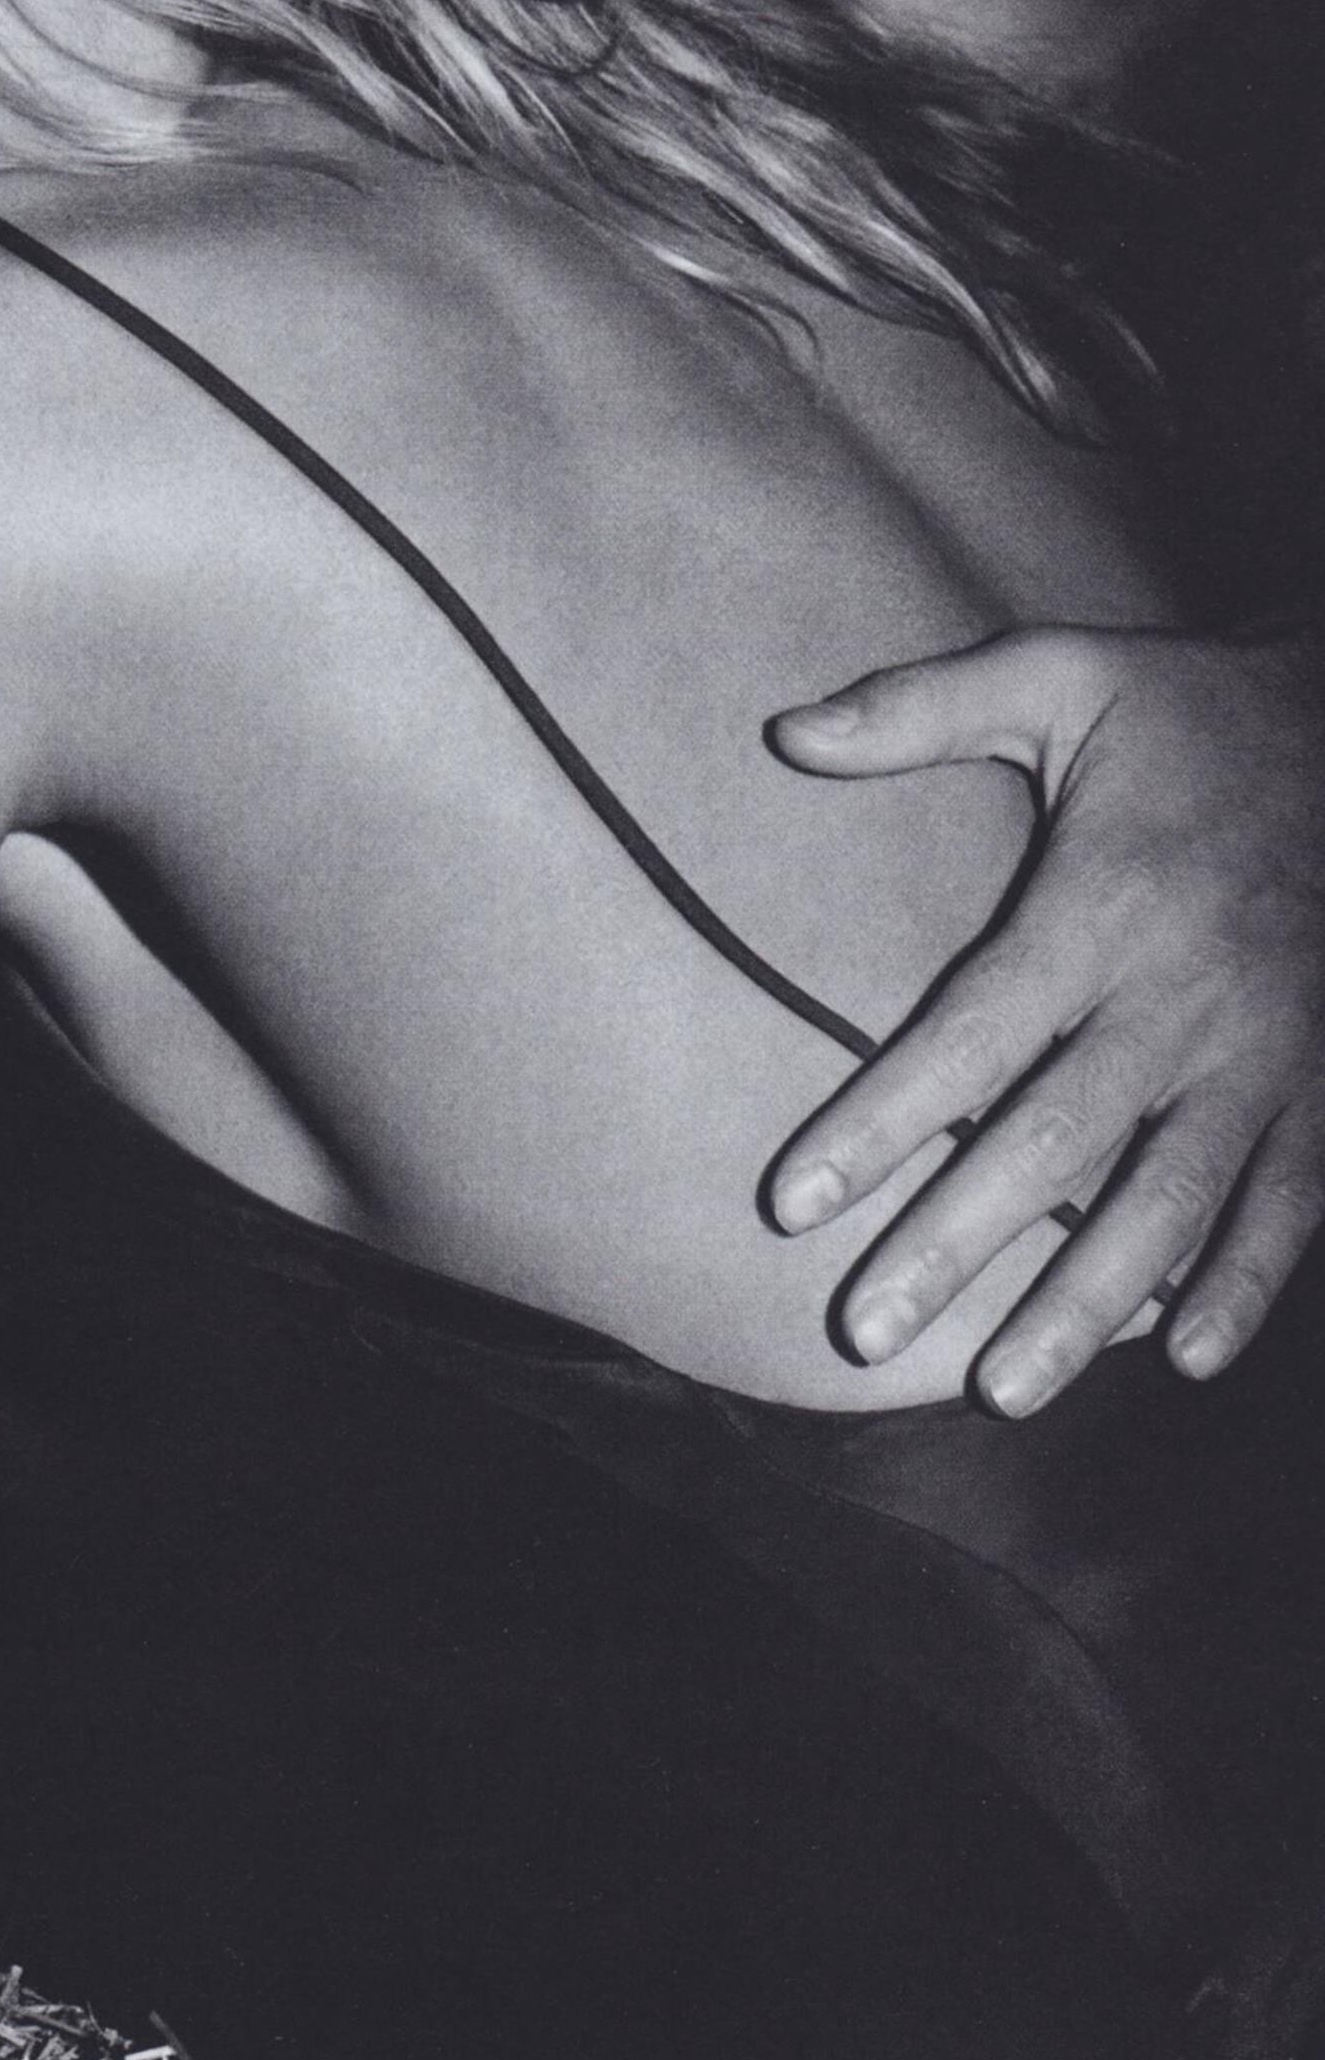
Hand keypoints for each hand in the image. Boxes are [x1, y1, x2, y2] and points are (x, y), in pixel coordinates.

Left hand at [766, 627, 1324, 1409]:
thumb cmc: (1196, 710)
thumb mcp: (1062, 674)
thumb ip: (920, 706)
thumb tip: (785, 734)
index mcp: (1101, 909)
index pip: (966, 1036)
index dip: (875, 1125)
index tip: (789, 1203)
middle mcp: (1180, 999)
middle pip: (1051, 1144)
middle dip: (954, 1246)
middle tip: (863, 1330)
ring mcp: (1265, 1052)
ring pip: (1169, 1203)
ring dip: (1086, 1302)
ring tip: (1004, 1385)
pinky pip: (1291, 1201)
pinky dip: (1246, 1284)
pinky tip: (1187, 1357)